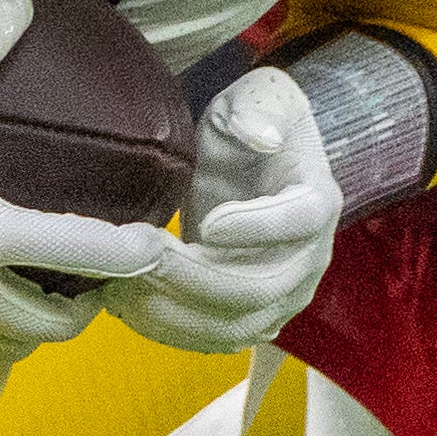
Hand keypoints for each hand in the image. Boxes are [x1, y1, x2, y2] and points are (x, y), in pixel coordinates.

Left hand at [102, 68, 341, 354]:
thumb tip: (259, 136)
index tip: (206, 223)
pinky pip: (216, 338)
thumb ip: (258, 109)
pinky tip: (128, 304)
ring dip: (174, 312)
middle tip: (137, 256)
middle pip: (257, 288)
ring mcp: (283, 295)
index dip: (256, 228)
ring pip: (234, 325)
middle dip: (191, 278)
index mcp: (316, 199)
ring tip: (120, 285)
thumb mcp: (258, 97)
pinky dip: (171, 329)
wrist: (252, 163)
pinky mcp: (252, 316)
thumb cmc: (252, 122)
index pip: (298, 221)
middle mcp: (308, 258)